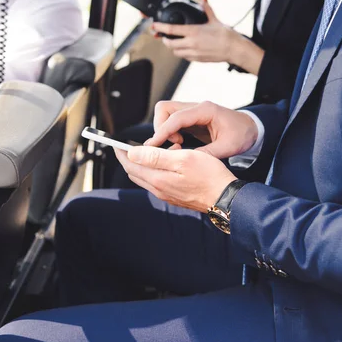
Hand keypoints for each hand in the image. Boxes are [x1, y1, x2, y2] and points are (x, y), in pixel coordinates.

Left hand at [115, 146, 236, 212]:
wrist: (226, 197)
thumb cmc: (209, 176)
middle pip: (136, 172)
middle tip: (136, 144)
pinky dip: (159, 169)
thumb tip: (132, 153)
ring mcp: (167, 194)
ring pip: (148, 176)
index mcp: (158, 179)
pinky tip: (174, 161)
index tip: (116, 143)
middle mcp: (159, 190)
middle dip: (132, 157)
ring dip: (149, 162)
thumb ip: (155, 156)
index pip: (130, 165)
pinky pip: (159, 181)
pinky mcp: (175, 196)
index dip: (121, 153)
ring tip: (165, 148)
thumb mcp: (183, 159)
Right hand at [145, 100, 258, 158]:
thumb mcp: (228, 147)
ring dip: (164, 130)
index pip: (176, 117)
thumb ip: (207, 153)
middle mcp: (196, 107)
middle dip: (160, 128)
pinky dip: (169, 133)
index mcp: (206, 110)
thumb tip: (187, 160)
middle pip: (165, 109)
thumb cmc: (242, 135)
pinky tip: (180, 146)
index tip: (153, 145)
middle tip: (172, 146)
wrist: (251, 129)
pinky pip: (172, 122)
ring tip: (178, 146)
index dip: (162, 131)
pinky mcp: (191, 119)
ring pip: (166, 114)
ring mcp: (192, 112)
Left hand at [153, 0, 236, 63]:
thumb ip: (206, 9)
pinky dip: (182, 53)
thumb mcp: (214, 20)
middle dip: (165, 40)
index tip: (154, 26)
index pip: (171, 29)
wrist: (233, 49)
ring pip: (176, 52)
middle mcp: (191, 43)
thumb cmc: (226, 35)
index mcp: (193, 32)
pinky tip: (185, 49)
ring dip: (173, 48)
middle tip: (164, 36)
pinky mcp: (198, 59)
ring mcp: (194, 53)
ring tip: (174, 43)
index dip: (160, 28)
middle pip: (170, 44)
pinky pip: (185, 57)